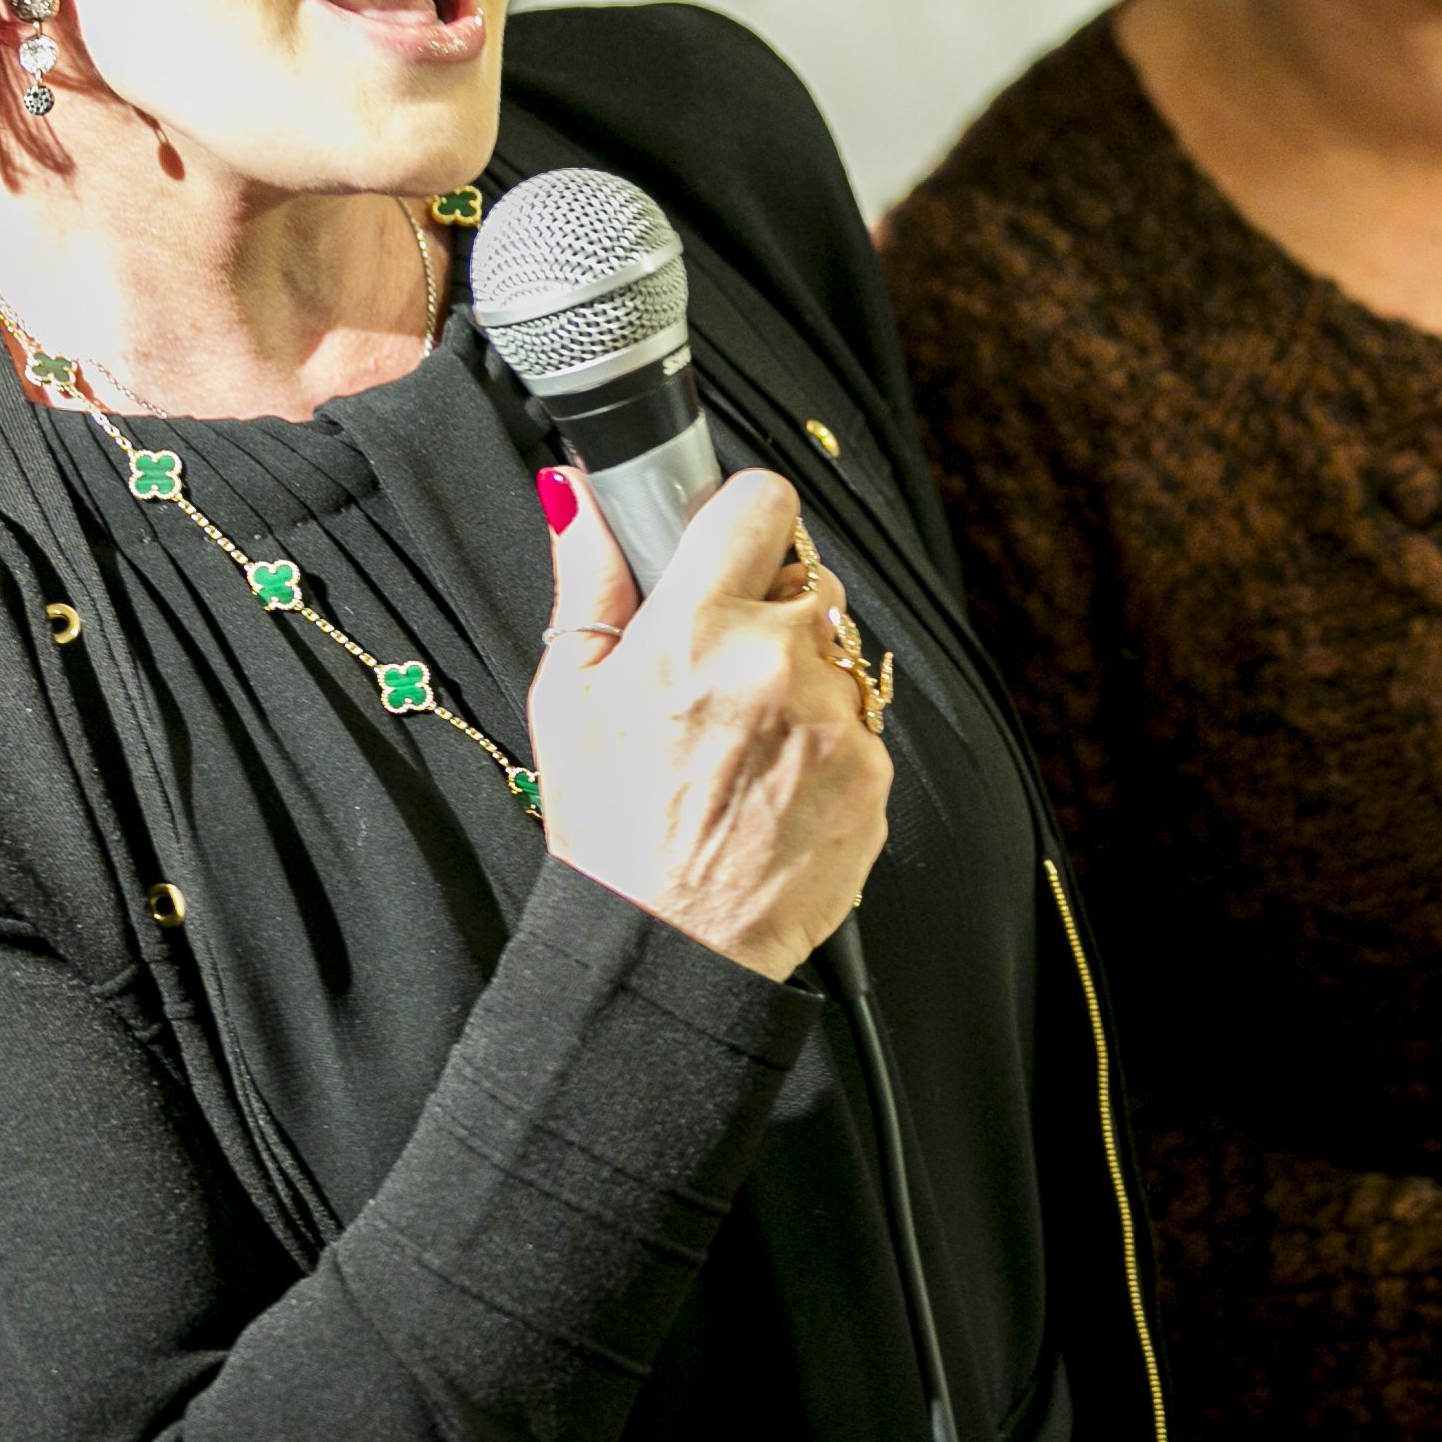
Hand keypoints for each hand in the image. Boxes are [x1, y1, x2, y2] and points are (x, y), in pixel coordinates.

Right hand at [525, 466, 892, 981]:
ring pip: (837, 653)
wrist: (667, 944)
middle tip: (724, 670)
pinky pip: (860, 721)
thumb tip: (578, 497)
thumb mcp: (568, 696)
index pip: (762, 502)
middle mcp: (774, 660)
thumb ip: (590, 581)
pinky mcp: (872, 770)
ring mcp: (833, 716)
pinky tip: (775, 783)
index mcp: (695, 628)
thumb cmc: (610, 827)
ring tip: (745, 742)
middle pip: (809, 579)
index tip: (732, 543)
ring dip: (804, 678)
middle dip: (773, 609)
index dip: (745, 517)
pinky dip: (828, 741)